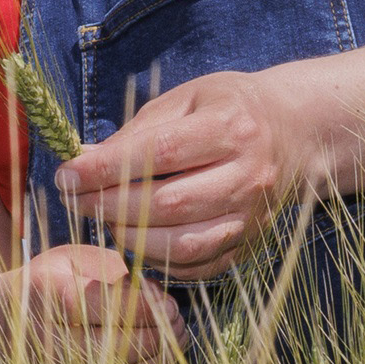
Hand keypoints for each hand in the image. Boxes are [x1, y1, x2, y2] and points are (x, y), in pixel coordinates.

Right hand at [15, 236, 177, 360]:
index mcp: (49, 295)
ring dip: (159, 359)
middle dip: (159, 334)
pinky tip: (159, 360)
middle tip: (178, 321)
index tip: (169, 302)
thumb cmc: (46, 285)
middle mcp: (49, 339)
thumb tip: (156, 295)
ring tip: (176, 339)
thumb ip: (115, 271)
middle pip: (118, 345)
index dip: (148, 307)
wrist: (0, 327)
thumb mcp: (72, 261)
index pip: (110, 307)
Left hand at [56, 69, 314, 275]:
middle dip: (112, 206)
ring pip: (184, 243)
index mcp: (231, 127)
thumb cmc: (231, 108)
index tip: (67, 174)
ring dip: (132, 238)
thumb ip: (137, 130)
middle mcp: (248, 175)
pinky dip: (161, 260)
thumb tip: (84, 160)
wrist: (297, 133)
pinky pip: (200, 265)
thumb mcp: (188, 98)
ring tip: (103, 221)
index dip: (108, 168)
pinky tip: (136, 241)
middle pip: (170, 203)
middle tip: (75, 201)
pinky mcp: (250, 243)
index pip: (160, 153)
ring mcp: (252, 216)